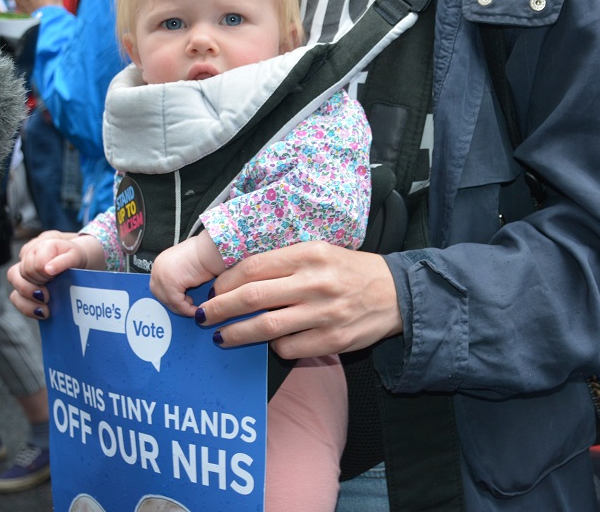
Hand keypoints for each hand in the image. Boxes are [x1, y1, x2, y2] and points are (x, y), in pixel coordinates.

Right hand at [8, 233, 104, 318]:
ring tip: (45, 306)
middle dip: (34, 287)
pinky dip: (27, 307)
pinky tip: (42, 312)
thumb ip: (65, 260)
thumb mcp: (77, 256)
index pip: (33, 263)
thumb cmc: (78, 258)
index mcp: (42, 244)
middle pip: (18, 272)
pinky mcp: (24, 285)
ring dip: (28, 298)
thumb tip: (48, 269)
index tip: (54, 279)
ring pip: (14, 282)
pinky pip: (16, 297)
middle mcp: (29, 255)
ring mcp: (24, 269)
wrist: (82, 262)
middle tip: (49, 295)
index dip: (43, 275)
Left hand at [150, 233, 224, 317]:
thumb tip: (183, 293)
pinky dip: (187, 309)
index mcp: (162, 262)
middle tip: (187, 307)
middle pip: (160, 294)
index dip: (170, 297)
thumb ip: (181, 278)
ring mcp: (162, 275)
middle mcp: (158, 268)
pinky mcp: (170, 282)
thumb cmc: (207, 254)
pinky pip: (177, 302)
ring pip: (168, 300)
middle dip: (174, 303)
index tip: (182, 302)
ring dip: (181, 307)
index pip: (159, 286)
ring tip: (194, 309)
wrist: (213, 249)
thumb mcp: (188, 267)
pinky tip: (196, 310)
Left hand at [199, 241, 402, 359]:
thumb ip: (284, 262)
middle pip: (252, 297)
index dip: (226, 282)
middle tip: (203, 316)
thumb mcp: (319, 252)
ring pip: (266, 327)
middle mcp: (315, 282)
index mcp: (308, 254)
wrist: (396, 294)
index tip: (213, 291)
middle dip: (219, 309)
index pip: (253, 267)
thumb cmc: (349, 271)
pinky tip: (271, 342)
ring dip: (236, 334)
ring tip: (221, 337)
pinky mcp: (333, 341)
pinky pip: (289, 348)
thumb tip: (237, 278)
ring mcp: (324, 313)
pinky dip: (274, 347)